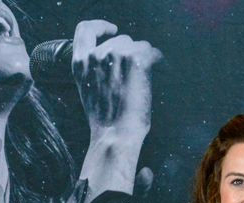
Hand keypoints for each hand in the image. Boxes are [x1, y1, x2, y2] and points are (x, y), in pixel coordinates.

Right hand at [72, 21, 162, 199]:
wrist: (116, 135)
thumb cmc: (106, 121)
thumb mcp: (88, 90)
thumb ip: (94, 70)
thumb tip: (110, 62)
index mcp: (80, 62)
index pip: (85, 30)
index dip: (100, 26)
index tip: (112, 29)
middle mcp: (96, 55)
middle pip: (120, 40)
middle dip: (130, 53)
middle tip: (139, 73)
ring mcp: (116, 56)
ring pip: (138, 45)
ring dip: (145, 58)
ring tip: (149, 77)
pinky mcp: (136, 60)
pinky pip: (154, 52)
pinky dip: (160, 61)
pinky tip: (163, 72)